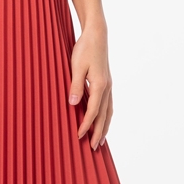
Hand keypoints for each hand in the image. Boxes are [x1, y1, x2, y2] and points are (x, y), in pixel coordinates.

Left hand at [68, 18, 112, 149]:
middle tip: (94, 148)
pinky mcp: (107, 83)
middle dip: (98, 132)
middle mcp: (107, 87)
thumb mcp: (76, 67)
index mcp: (99, 85)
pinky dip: (106, 116)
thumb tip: (74, 104)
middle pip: (103, 116)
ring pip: (108, 111)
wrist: (97, 35)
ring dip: (104, 127)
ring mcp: (109, 85)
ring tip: (101, 141)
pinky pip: (108, 105)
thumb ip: (76, 86)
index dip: (86, 125)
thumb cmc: (85, 49)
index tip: (79, 136)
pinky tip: (102, 121)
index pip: (92, 111)